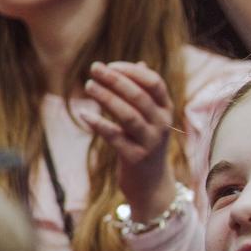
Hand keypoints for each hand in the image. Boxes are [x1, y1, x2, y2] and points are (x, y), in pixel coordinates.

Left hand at [81, 61, 175, 219]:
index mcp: (166, 110)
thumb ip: (145, 93)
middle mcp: (162, 125)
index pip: (154, 83)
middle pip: (139, 96)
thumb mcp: (151, 118)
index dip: (132, 71)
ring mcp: (150, 142)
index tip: (110, 64)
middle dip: (116, 79)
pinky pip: (115, 137)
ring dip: (106, 98)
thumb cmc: (145, 144)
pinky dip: (99, 124)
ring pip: (128, 115)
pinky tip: (84, 114)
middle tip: (94, 68)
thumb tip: (140, 63)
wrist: (151, 186)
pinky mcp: (135, 158)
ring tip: (88, 85)